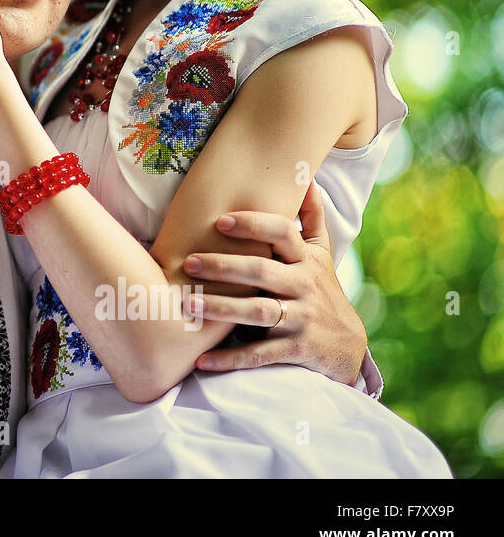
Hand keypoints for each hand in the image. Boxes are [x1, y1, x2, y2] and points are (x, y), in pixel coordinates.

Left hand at [180, 180, 367, 386]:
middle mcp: (303, 286)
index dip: (253, 226)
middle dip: (224, 266)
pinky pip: (259, 355)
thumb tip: (305, 176)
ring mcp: (300, 319)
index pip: (282, 234)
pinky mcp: (294, 349)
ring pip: (258, 312)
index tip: (220, 221)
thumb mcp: (321, 253)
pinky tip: (201, 360)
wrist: (348, 344)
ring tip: (188, 304)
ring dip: (222, 308)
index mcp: (304, 260)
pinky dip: (230, 359)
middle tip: (189, 262)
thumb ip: (311, 216)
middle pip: (263, 272)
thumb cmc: (321, 288)